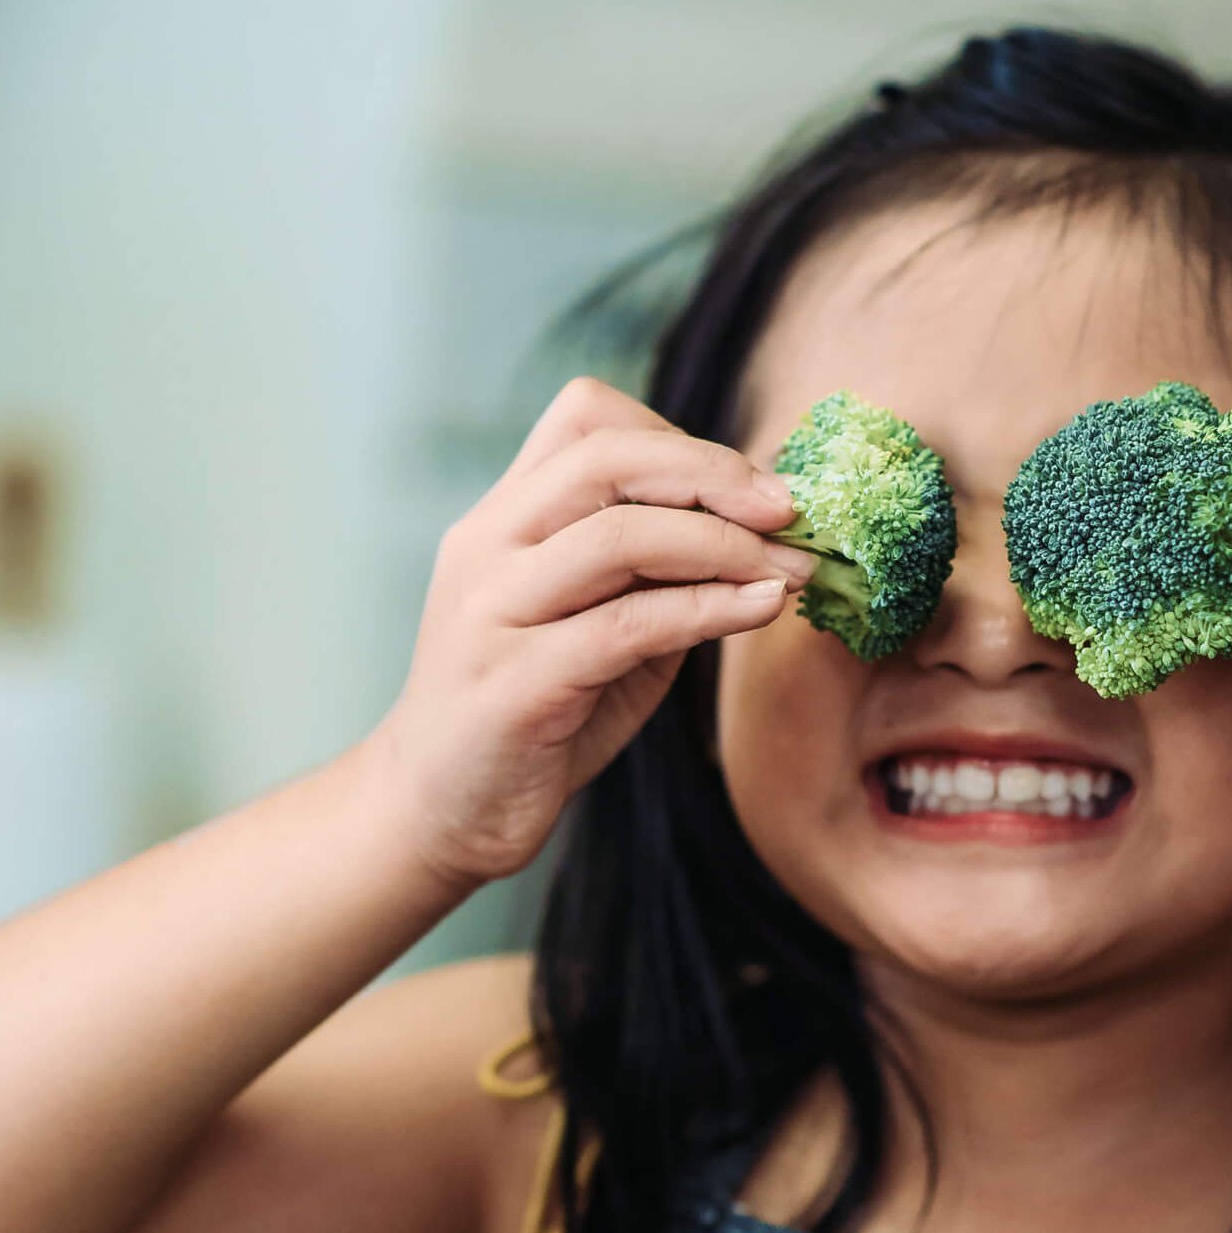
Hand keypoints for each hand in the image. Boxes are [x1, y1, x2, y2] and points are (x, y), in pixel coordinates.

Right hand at [365, 378, 814, 887]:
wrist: (440, 813)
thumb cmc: (532, 715)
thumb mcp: (598, 626)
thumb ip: (656, 574)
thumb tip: (765, 532)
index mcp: (501, 519)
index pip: (586, 419)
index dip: (680, 438)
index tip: (752, 486)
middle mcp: (486, 547)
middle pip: (606, 457)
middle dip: (714, 475)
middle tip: (790, 512)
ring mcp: (491, 611)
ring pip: (620, 535)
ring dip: (725, 545)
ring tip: (791, 570)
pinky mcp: (514, 683)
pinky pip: (628, 624)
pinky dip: (710, 608)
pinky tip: (760, 609)